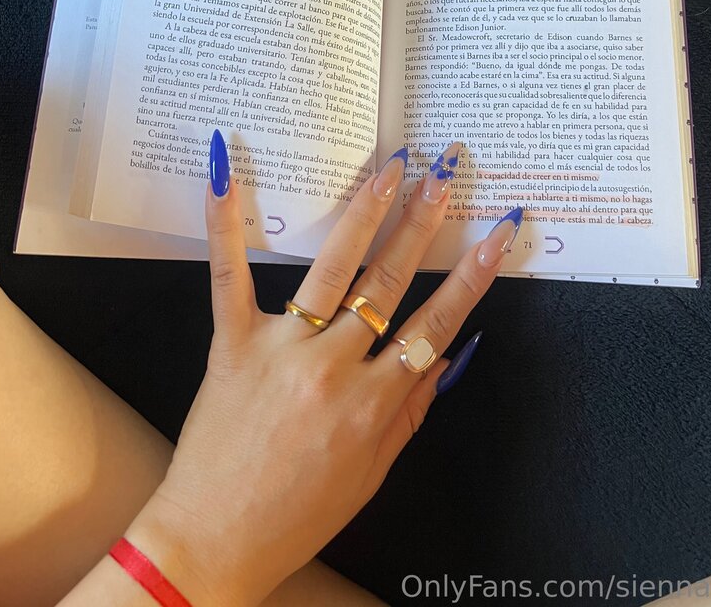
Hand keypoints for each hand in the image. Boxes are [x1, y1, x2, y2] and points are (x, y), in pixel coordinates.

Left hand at [128, 136, 521, 605]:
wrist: (212, 541)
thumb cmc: (295, 515)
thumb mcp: (371, 472)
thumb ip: (409, 411)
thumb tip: (446, 357)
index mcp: (371, 404)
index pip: (435, 326)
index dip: (472, 276)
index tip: (497, 234)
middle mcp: (331, 368)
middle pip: (389, 283)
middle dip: (423, 224)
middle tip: (443, 175)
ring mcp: (280, 349)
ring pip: (331, 267)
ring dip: (365, 213)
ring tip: (389, 169)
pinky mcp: (232, 342)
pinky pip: (230, 275)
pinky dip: (226, 221)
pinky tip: (227, 171)